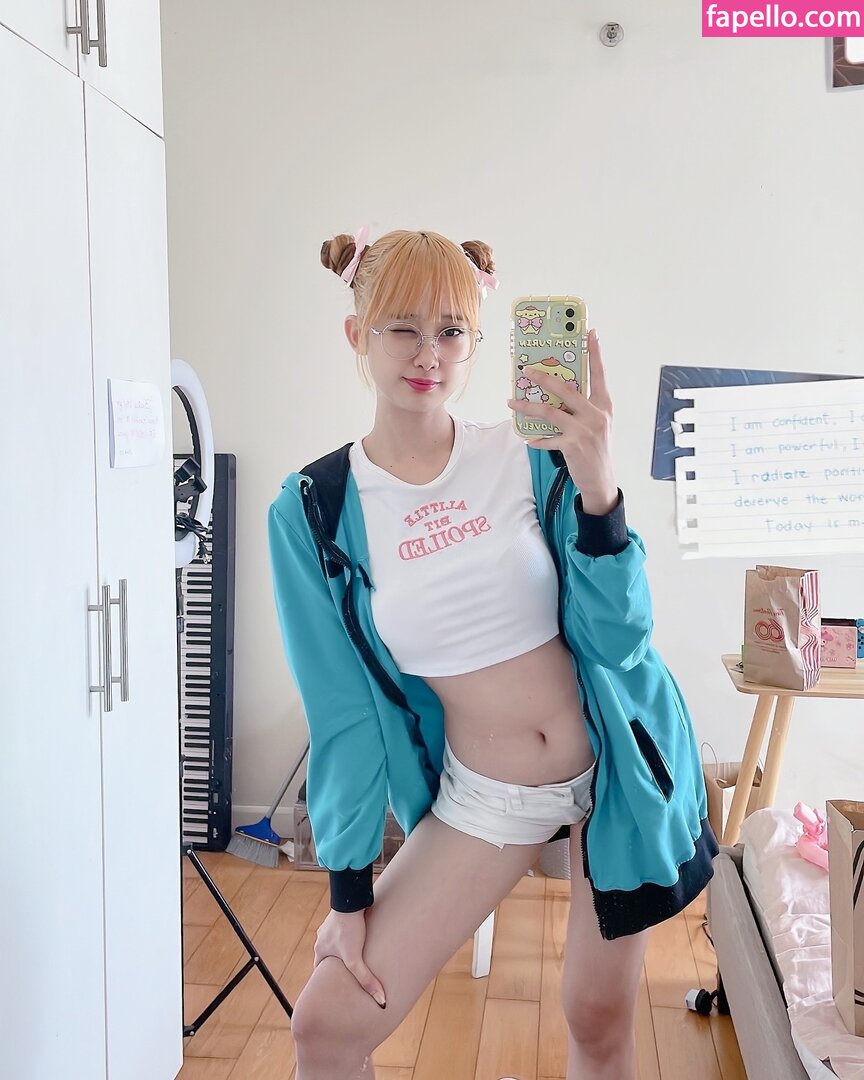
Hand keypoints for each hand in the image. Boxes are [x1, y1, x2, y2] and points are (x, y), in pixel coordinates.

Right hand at [313, 908, 386, 1007]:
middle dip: (338, 963)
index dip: (326, 979)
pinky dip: (351, 934)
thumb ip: (365, 979)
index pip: (319, 969)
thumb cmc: (348, 928)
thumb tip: (381, 1001)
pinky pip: (345, 928)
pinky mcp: (343, 915)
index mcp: (320, 948)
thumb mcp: (355, 958)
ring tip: (358, 954)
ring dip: (345, 947)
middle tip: (349, 972)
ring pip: (337, 941)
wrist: (351, 899)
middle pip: (329, 955)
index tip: (334, 986)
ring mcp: (331, 924)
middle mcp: (322, 936)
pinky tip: (362, 935)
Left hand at [507, 328, 617, 514]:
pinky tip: (527, 438)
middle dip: (544, 377)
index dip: (596, 354)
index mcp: (604, 405)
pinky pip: (547, 438)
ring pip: (550, 412)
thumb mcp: (598, 423)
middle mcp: (596, 415)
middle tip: (527, 370)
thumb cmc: (596, 448)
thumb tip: (560, 391)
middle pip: (566, 389)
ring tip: (512, 401)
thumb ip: (584, 406)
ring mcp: (584, 430)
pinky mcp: (572, 446)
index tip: (591, 334)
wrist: (601, 479)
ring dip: (528, 405)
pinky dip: (535, 438)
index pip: (599, 374)